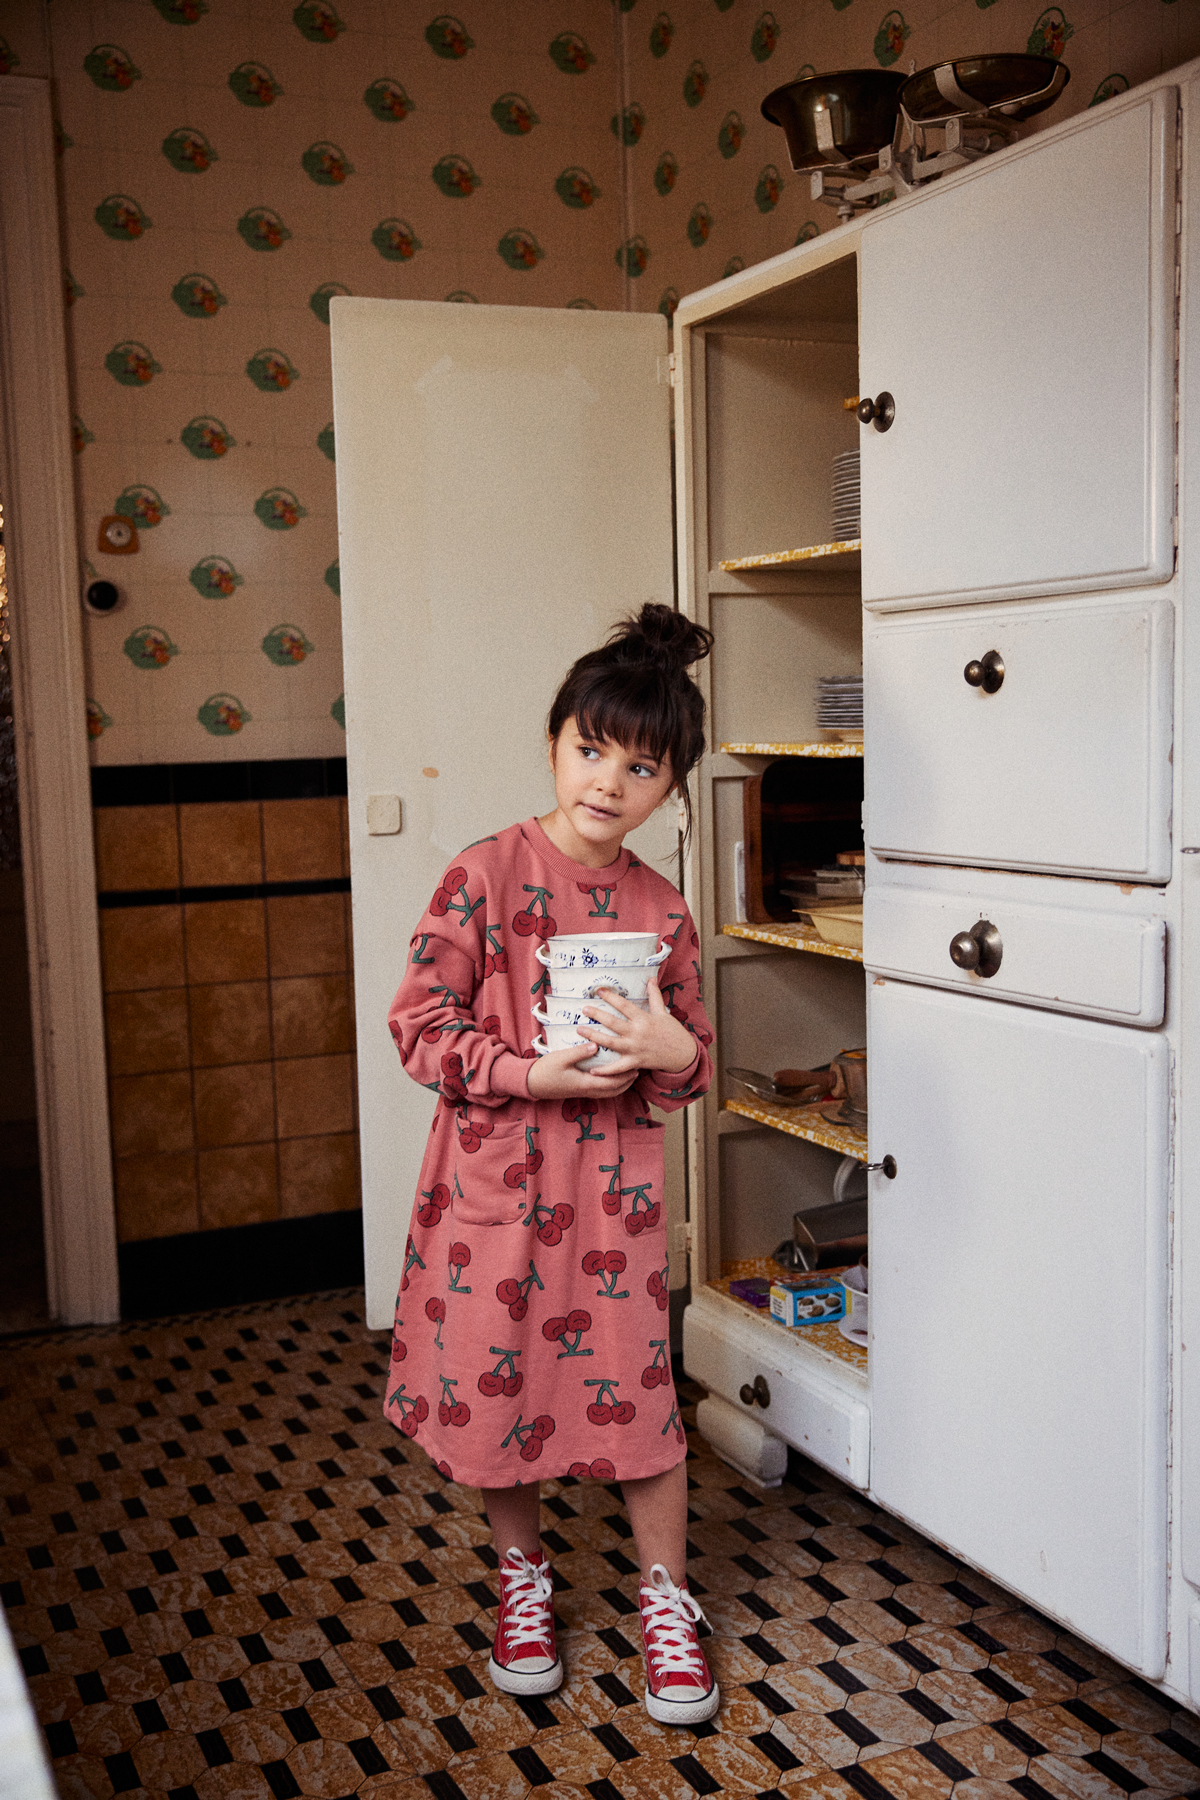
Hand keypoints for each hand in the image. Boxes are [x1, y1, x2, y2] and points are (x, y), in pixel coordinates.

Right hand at [526, 1040, 639, 1099]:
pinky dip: (610, 1086)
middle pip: (614, 1090)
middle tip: (638, 1070)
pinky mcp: (579, 1090)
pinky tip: (611, 1076)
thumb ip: (579, 1052)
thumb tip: (596, 1045)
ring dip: (620, 1085)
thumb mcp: (561, 1058)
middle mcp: (587, 1090)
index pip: (611, 1082)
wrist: (531, 1084)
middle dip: (627, 1082)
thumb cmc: (545, 1070)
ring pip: (608, 1092)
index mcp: (585, 1083)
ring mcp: (583, 1091)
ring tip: (629, 1075)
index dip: (625, 1076)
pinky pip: (600, 1091)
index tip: (636, 1066)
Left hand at [576, 978, 696, 1076]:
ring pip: (610, 1042)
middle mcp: (637, 1033)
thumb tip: (651, 978)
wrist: (683, 1054)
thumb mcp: (663, 1012)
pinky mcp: (635, 1062)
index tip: (599, 990)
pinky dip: (604, 1071)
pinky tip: (592, 1070)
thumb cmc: (672, 1032)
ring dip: (594, 1036)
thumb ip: (654, 995)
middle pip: (613, 1023)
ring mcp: (635, 1049)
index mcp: (643, 1019)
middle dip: (597, 1015)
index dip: (611, 997)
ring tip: (580, 1030)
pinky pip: (617, 1068)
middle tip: (584, 1009)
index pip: (624, 1005)